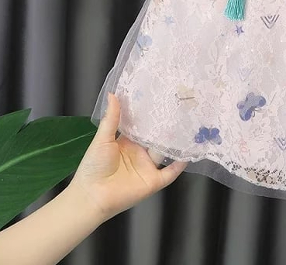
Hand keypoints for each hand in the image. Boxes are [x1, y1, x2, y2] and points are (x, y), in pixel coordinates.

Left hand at [68, 93, 186, 222]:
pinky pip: (171, 172)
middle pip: (157, 138)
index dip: (151, 115)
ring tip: (189, 126)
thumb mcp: (102, 139)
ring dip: (176, 143)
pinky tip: (189, 153)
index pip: (143, 126)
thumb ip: (112, 118)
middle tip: (181, 110)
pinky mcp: (154, 181)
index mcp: (128, 142)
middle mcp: (140, 153)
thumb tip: (113, 94)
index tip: (162, 99)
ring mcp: (148, 167)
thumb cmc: (93, 167)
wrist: (92, 196)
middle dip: (167, 127)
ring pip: (166, 152)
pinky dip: (180, 164)